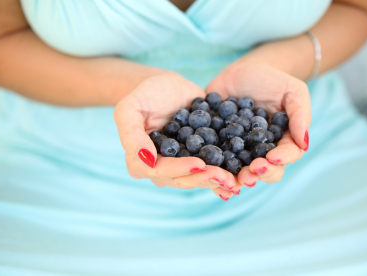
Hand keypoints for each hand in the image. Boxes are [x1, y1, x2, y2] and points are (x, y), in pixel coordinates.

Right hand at [114, 73, 240, 199]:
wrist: (167, 87)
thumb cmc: (144, 95)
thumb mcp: (129, 108)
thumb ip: (131, 134)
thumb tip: (147, 160)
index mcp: (140, 161)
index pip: (160, 170)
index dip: (179, 169)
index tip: (199, 164)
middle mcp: (161, 168)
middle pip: (183, 179)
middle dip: (203, 178)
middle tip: (225, 177)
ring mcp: (181, 164)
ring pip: (198, 178)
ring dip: (216, 180)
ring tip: (234, 181)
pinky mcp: (198, 157)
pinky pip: (210, 169)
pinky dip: (224, 175)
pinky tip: (238, 180)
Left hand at [206, 62, 310, 185]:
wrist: (241, 71)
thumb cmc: (271, 80)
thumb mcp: (292, 91)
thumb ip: (300, 115)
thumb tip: (304, 143)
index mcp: (282, 141)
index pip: (287, 155)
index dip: (281, 159)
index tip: (273, 157)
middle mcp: (261, 151)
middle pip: (264, 170)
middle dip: (259, 174)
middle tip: (252, 171)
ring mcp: (239, 151)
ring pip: (239, 171)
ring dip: (236, 178)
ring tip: (233, 180)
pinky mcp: (217, 145)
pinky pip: (215, 161)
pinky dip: (212, 170)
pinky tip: (208, 173)